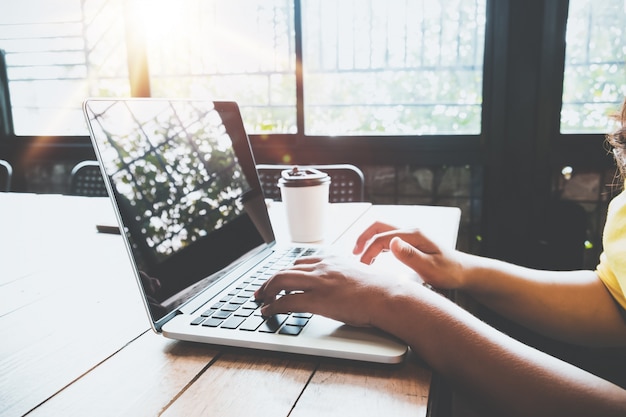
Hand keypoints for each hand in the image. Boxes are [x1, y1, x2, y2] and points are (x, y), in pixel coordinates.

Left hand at [254, 255, 410, 326]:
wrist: (386, 296)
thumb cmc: (378, 289)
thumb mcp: (357, 273)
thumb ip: (343, 274)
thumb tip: (340, 285)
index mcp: (332, 259)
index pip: (301, 261)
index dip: (287, 271)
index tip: (280, 278)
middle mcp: (322, 267)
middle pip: (286, 269)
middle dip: (270, 280)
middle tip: (262, 290)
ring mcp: (319, 282)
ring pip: (281, 281)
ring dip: (267, 291)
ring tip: (261, 299)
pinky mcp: (317, 299)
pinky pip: (287, 301)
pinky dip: (273, 306)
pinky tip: (268, 311)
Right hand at [354, 221, 465, 289]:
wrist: (463, 272)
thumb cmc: (449, 271)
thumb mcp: (430, 267)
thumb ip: (410, 255)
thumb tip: (392, 242)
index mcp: (413, 235)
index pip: (382, 238)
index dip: (368, 251)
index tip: (362, 267)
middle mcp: (410, 231)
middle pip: (378, 226)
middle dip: (363, 238)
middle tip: (354, 254)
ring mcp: (410, 236)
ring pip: (382, 231)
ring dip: (368, 240)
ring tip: (360, 256)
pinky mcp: (410, 242)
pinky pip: (388, 239)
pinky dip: (376, 245)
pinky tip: (373, 257)